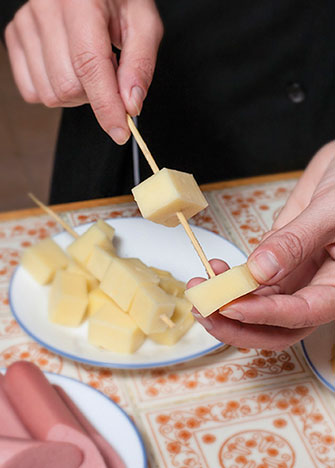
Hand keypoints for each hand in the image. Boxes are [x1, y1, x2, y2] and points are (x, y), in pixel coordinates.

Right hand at [5, 0, 162, 143]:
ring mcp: (25, 23)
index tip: (119, 132)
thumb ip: (140, 64)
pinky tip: (68, 69)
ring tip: (88, 67)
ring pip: (50, 94)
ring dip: (76, 94)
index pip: (89, 66)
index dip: (106, 106)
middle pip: (68, 87)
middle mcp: (46, 8)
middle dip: (95, 95)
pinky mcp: (15, 36)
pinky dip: (54, 91)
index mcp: (81, 1)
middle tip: (109, 73)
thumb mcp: (143, 23)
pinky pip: (32, 91)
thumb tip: (130, 105)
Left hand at [188, 141, 334, 349]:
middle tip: (206, 311)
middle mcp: (316, 288)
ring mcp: (295, 277)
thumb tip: (260, 270)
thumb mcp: (329, 212)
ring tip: (199, 289)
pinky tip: (213, 268)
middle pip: (276, 325)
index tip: (231, 307)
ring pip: (259, 306)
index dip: (264, 314)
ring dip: (226, 303)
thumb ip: (296, 241)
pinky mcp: (278, 264)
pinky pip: (252, 281)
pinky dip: (229, 280)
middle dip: (237, 325)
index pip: (302, 314)